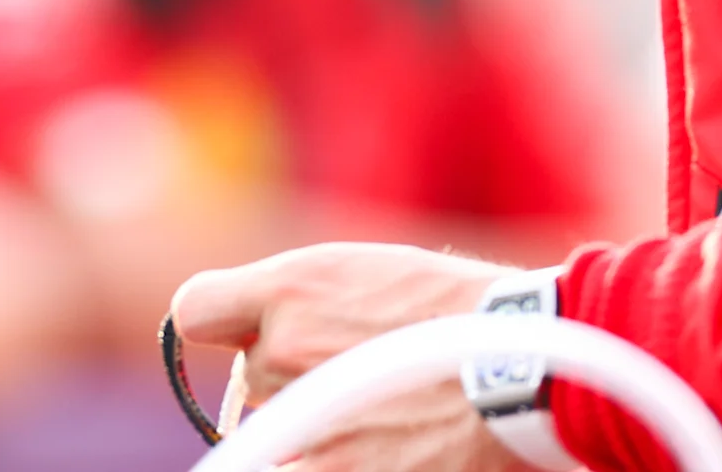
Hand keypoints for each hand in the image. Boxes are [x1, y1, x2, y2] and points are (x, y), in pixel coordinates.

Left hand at [172, 243, 520, 471]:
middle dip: (290, 380)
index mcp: (293, 286)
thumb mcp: (374, 270)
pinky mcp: (333, 470)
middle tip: (357, 377)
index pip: (195, 311)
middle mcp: (284, 349)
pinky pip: (294, 466)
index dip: (223, 325)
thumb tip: (269, 329)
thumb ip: (307, 298)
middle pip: (250, 380)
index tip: (246, 337)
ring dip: (310, 429)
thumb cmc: (467, 313)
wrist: (527, 368)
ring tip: (380, 416)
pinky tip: (377, 446)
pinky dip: (323, 460)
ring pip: (273, 432)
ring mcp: (305, 417)